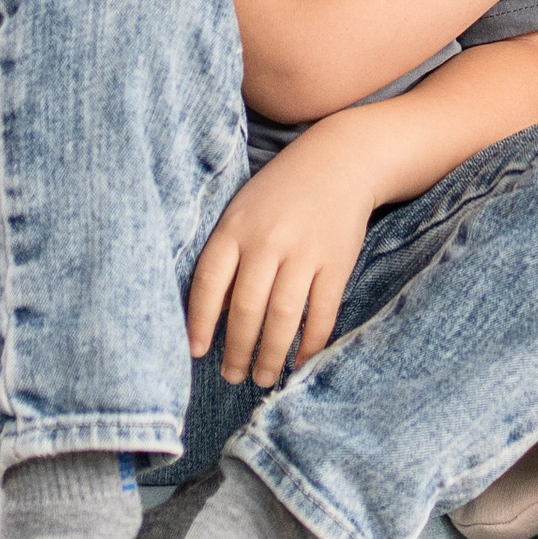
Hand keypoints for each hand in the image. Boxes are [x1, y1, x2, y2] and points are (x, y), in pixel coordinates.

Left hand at [186, 118, 380, 387]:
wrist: (341, 160)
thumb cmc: (281, 192)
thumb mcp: (242, 212)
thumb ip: (225, 255)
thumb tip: (210, 316)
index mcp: (235, 228)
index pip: (208, 284)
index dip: (199, 323)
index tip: (196, 353)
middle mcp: (267, 241)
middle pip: (245, 309)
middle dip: (236, 351)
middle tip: (231, 377)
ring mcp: (304, 252)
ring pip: (282, 317)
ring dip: (270, 355)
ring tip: (263, 378)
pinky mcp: (337, 262)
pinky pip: (321, 312)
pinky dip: (311, 342)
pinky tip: (301, 360)